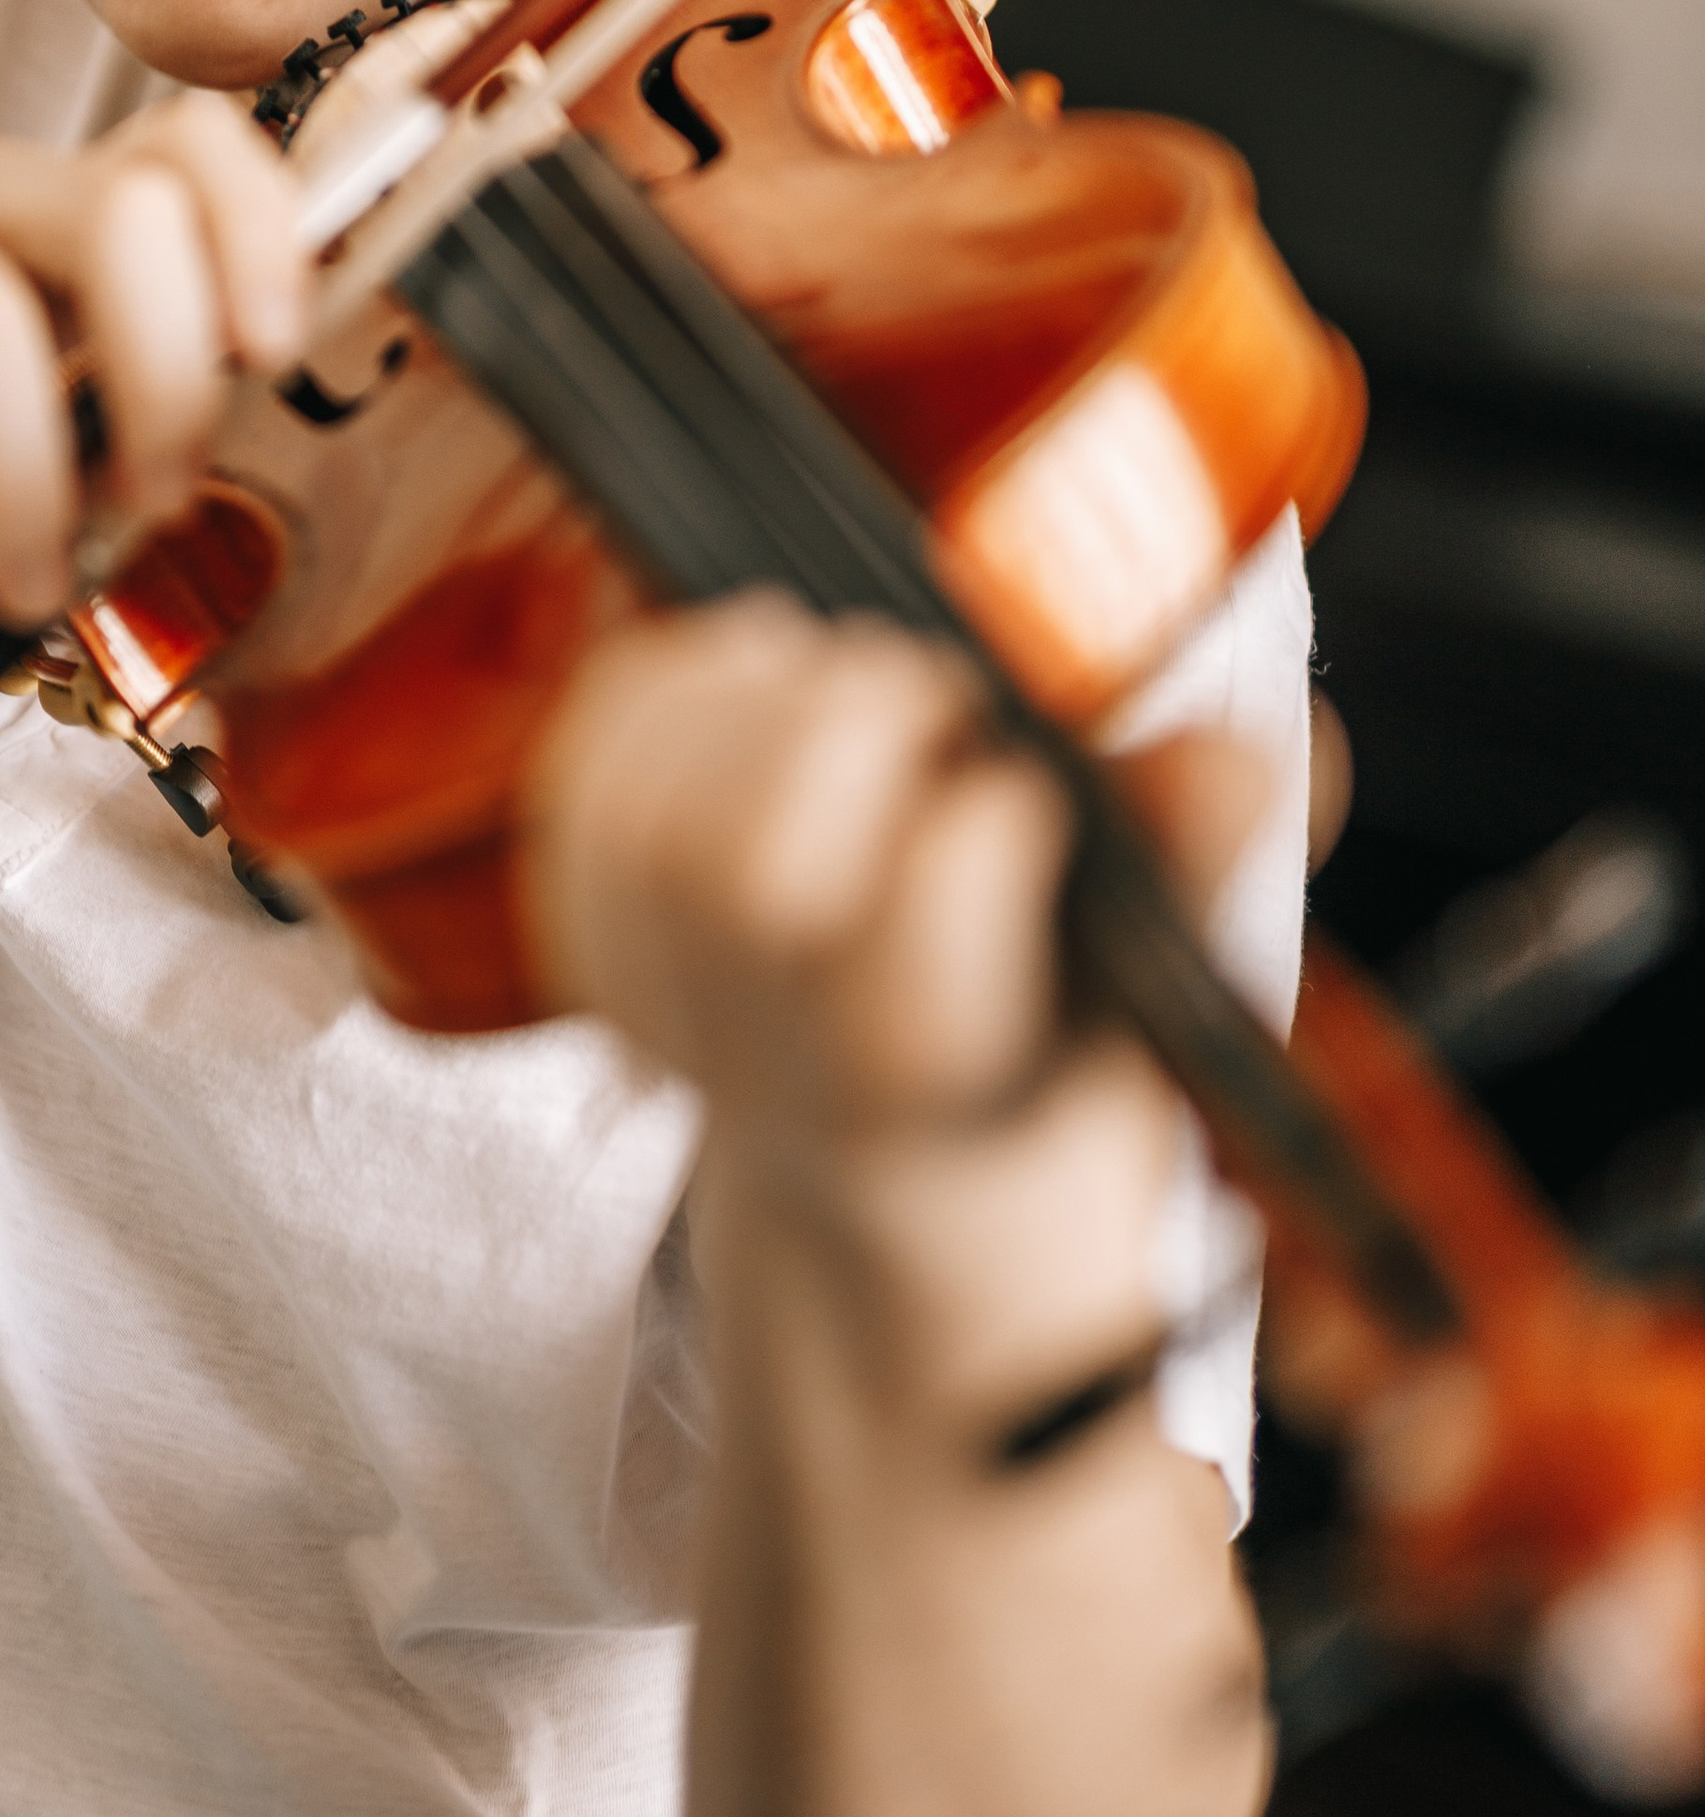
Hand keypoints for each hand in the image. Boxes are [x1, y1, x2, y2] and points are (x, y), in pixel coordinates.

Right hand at [0, 91, 307, 635]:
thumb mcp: (3, 357)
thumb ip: (98, 407)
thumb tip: (169, 497)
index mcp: (53, 200)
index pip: (189, 149)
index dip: (261, 231)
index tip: (274, 355)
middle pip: (116, 217)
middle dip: (168, 376)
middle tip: (153, 504)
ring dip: (20, 476)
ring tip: (21, 586)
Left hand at [522, 593, 1265, 1437]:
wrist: (891, 1143)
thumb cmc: (1040, 1033)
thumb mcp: (1156, 971)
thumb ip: (1196, 852)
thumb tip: (1230, 755)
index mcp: (947, 1082)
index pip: (929, 945)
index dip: (985, 820)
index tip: (1027, 787)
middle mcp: (781, 1063)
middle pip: (757, 875)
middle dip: (857, 724)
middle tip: (932, 694)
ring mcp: (666, 1002)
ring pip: (658, 815)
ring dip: (762, 695)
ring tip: (848, 683)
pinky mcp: (592, 932)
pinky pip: (587, 777)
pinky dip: (660, 691)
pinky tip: (749, 673)